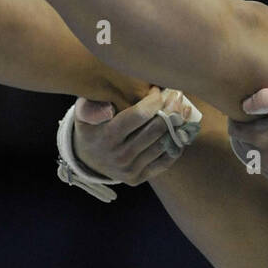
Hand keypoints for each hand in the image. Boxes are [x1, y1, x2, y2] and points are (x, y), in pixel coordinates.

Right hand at [72, 87, 188, 186]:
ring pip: (163, 144)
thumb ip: (90, 106)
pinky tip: (181, 131)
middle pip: (155, 129)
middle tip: (177, 96)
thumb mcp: (83, 113)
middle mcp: (120, 156)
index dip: (154, 100)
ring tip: (184, 110)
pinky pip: (165, 162)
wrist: (86, 159)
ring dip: (178, 126)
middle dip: (171, 110)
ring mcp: (130, 169)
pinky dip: (176, 145)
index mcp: (108, 136)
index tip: (158, 90)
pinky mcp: (138, 178)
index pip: (139, 115)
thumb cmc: (90, 127)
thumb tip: (109, 109)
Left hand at [227, 87, 267, 185]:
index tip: (241, 117)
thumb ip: (266, 98)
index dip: (236, 123)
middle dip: (245, 137)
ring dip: (256, 152)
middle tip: (251, 127)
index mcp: (264, 137)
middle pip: (245, 149)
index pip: (237, 132)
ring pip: (257, 163)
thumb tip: (245, 105)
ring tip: (263, 141)